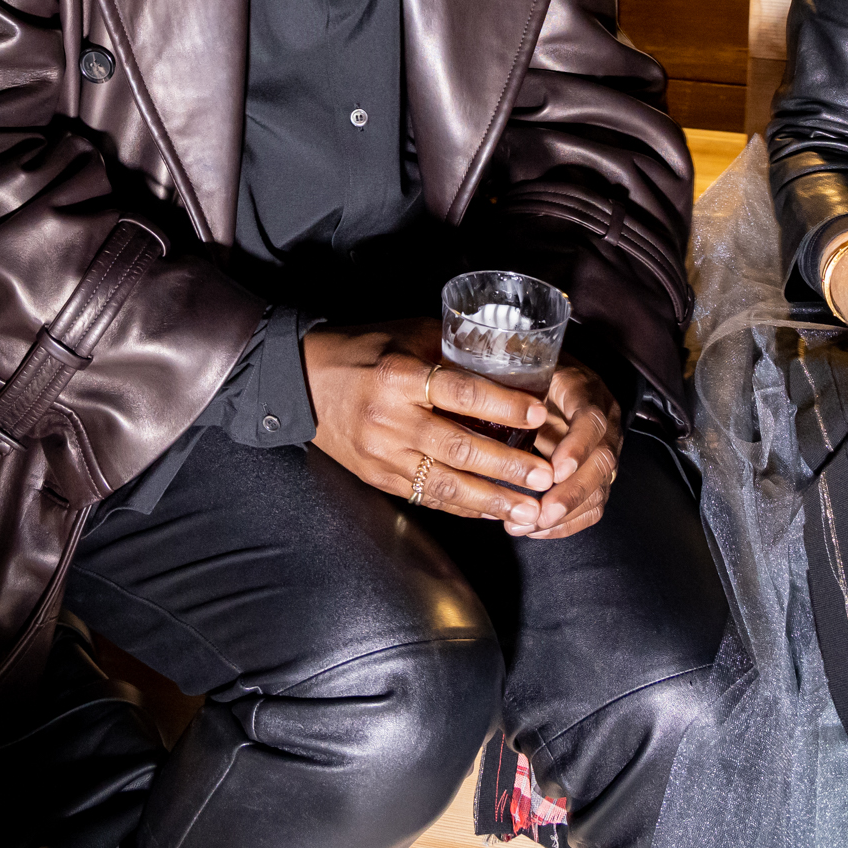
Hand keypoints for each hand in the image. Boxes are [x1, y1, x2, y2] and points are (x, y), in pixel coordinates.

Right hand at [305, 323, 556, 533]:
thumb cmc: (364, 350)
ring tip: (530, 510)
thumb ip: (453, 352)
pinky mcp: (377, 478)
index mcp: (399, 376)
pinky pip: (427, 497)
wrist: (301, 382)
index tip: (538, 414)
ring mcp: (381, 454)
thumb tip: (510, 362)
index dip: (502, 405)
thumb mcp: (407, 336)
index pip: (459, 392)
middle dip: (506, 466)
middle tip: (546, 477)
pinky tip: (494, 512)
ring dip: (491, 499)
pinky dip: (464, 506)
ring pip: (444, 483)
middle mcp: (390, 418)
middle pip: (457, 446)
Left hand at [523, 360, 622, 539]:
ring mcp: (604, 453)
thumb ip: (515, 381)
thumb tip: (482, 395)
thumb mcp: (529, 368)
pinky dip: (567, 524)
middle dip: (572, 493)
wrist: (564, 383)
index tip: (556, 470)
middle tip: (542, 512)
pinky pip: (593, 507)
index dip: (577, 447)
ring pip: (600, 490)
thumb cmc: (538, 376)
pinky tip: (536, 530)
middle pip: (601, 463)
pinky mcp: (598, 478)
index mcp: (587, 393)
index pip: (591, 420)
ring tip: (530, 526)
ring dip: (567, 515)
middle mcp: (604, 425)